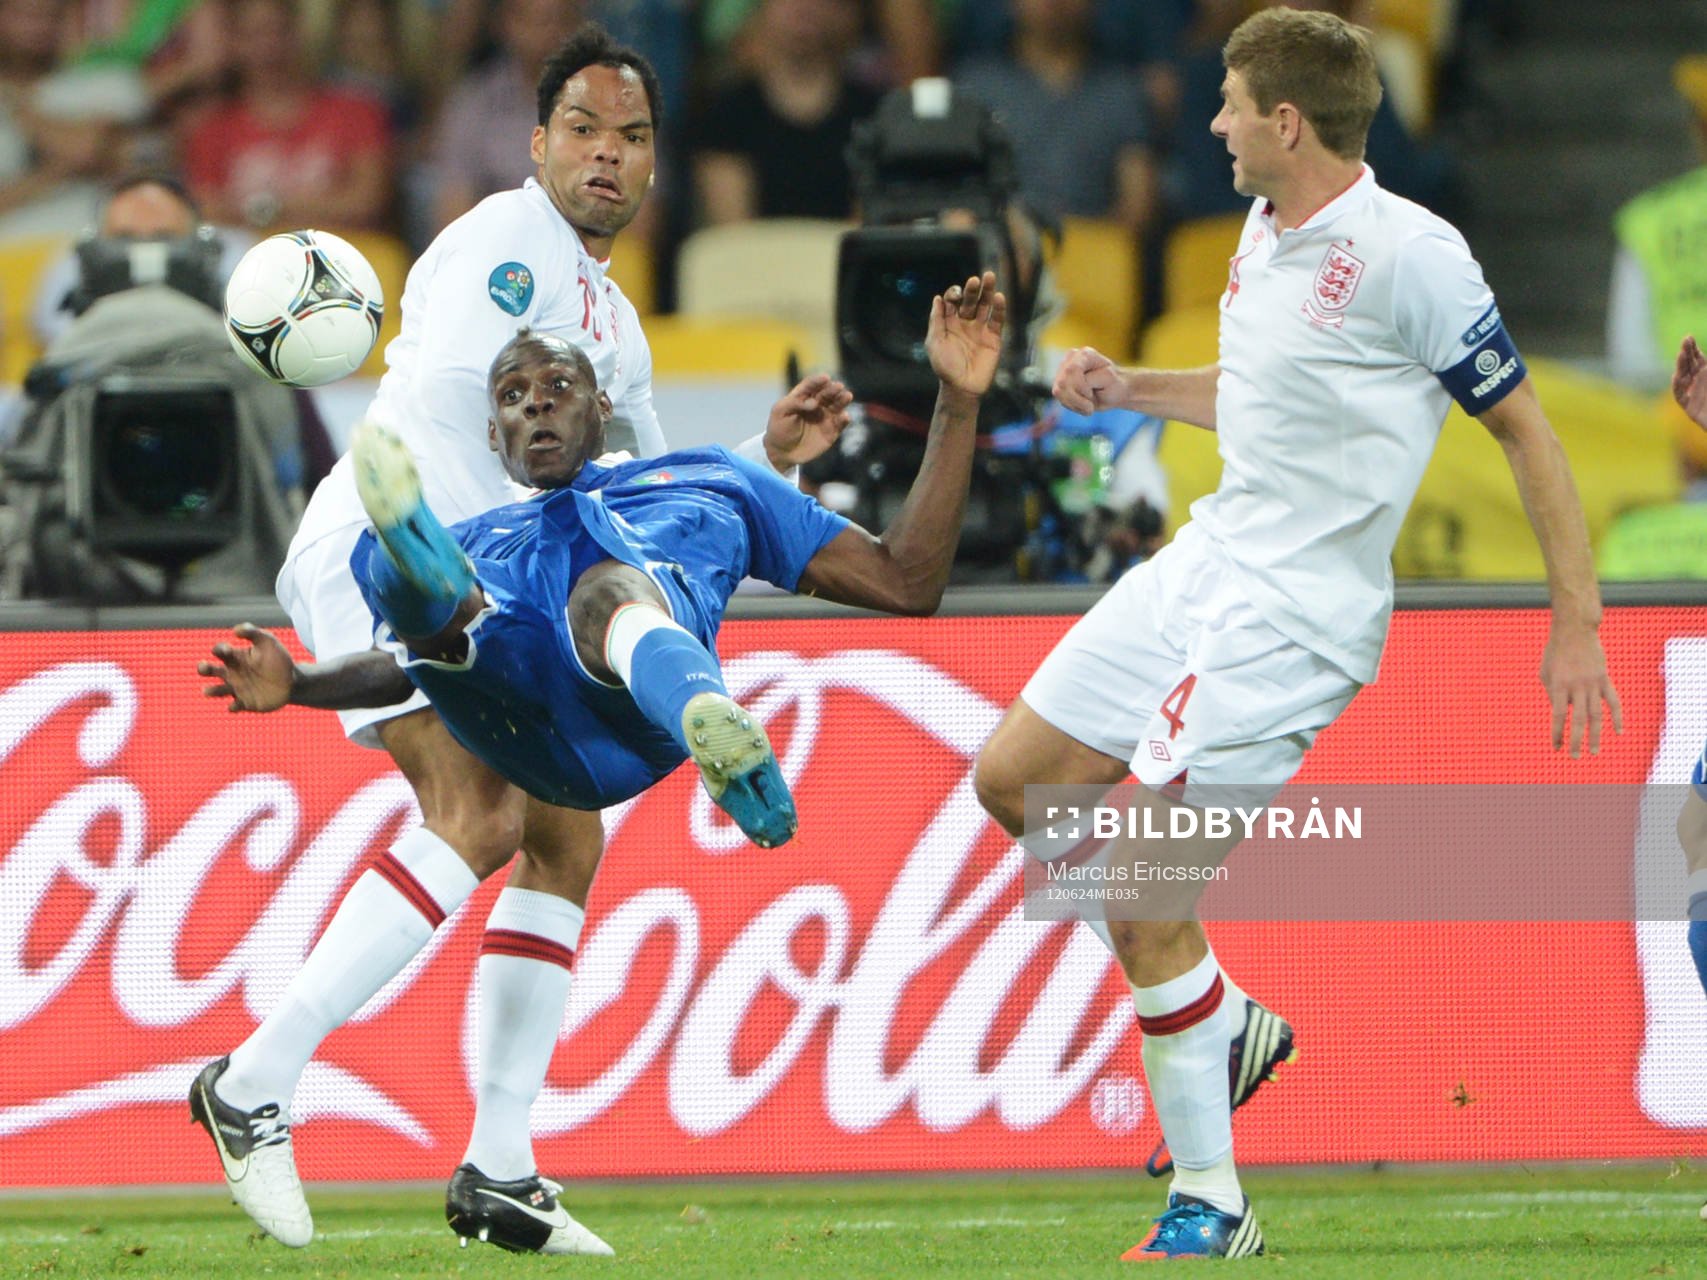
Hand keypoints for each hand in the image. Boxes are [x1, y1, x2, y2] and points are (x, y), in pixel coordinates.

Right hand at [197, 623, 297, 712]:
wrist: (292, 681)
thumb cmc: (277, 659)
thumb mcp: (268, 642)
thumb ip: (253, 633)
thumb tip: (236, 630)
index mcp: (236, 657)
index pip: (220, 651)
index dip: (220, 649)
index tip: (227, 650)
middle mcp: (232, 673)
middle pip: (210, 670)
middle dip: (204, 668)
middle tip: (203, 668)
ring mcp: (237, 689)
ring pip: (217, 691)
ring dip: (211, 691)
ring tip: (207, 690)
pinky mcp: (245, 703)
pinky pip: (234, 706)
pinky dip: (232, 707)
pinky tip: (234, 706)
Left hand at [763, 372, 853, 469]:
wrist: (782, 452)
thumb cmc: (778, 429)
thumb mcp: (779, 412)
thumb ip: (794, 403)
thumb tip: (814, 402)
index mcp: (802, 397)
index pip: (811, 385)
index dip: (818, 381)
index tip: (825, 378)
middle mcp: (816, 404)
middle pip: (826, 393)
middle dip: (833, 389)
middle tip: (838, 386)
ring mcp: (825, 417)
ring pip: (837, 405)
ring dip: (842, 400)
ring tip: (847, 396)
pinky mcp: (831, 431)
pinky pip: (840, 423)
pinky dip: (844, 419)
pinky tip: (845, 416)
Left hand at [926, 271, 1005, 397]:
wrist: (962, 387)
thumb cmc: (945, 367)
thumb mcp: (935, 342)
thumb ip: (936, 320)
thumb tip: (937, 298)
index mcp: (949, 323)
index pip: (953, 301)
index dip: (954, 294)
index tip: (955, 294)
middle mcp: (965, 323)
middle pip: (970, 300)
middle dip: (972, 289)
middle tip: (975, 279)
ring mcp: (980, 329)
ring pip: (985, 306)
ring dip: (987, 291)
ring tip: (990, 276)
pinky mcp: (994, 337)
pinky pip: (997, 320)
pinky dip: (999, 308)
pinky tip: (999, 297)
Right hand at [1053, 347, 1128, 414]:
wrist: (1114, 392)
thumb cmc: (1114, 384)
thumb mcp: (1108, 380)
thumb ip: (1090, 379)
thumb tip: (1070, 383)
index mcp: (1085, 354)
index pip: (1072, 370)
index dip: (1080, 387)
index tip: (1091, 394)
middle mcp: (1071, 359)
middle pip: (1063, 382)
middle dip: (1077, 399)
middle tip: (1091, 405)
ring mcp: (1063, 370)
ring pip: (1058, 391)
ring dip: (1075, 404)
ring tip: (1088, 407)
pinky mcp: (1059, 383)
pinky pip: (1060, 398)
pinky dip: (1072, 406)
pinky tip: (1083, 405)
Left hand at [1540, 620, 1622, 757]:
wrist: (1575, 630)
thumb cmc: (1555, 652)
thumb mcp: (1545, 672)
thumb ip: (1552, 693)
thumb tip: (1560, 712)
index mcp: (1558, 686)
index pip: (1557, 716)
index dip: (1557, 734)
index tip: (1556, 748)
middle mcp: (1577, 687)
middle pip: (1578, 720)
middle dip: (1576, 740)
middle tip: (1575, 757)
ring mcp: (1593, 683)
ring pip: (1596, 715)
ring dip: (1595, 735)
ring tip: (1594, 751)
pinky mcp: (1605, 679)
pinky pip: (1613, 701)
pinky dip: (1617, 717)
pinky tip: (1619, 732)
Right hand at [1674, 336, 1706, 428]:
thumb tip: (1706, 362)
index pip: (1698, 359)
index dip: (1693, 349)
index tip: (1689, 338)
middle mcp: (1699, 383)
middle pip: (1689, 366)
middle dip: (1686, 353)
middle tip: (1684, 341)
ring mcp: (1693, 394)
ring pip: (1682, 378)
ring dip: (1681, 366)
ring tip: (1681, 354)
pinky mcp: (1689, 407)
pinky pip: (1679, 395)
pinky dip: (1677, 386)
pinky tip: (1677, 376)